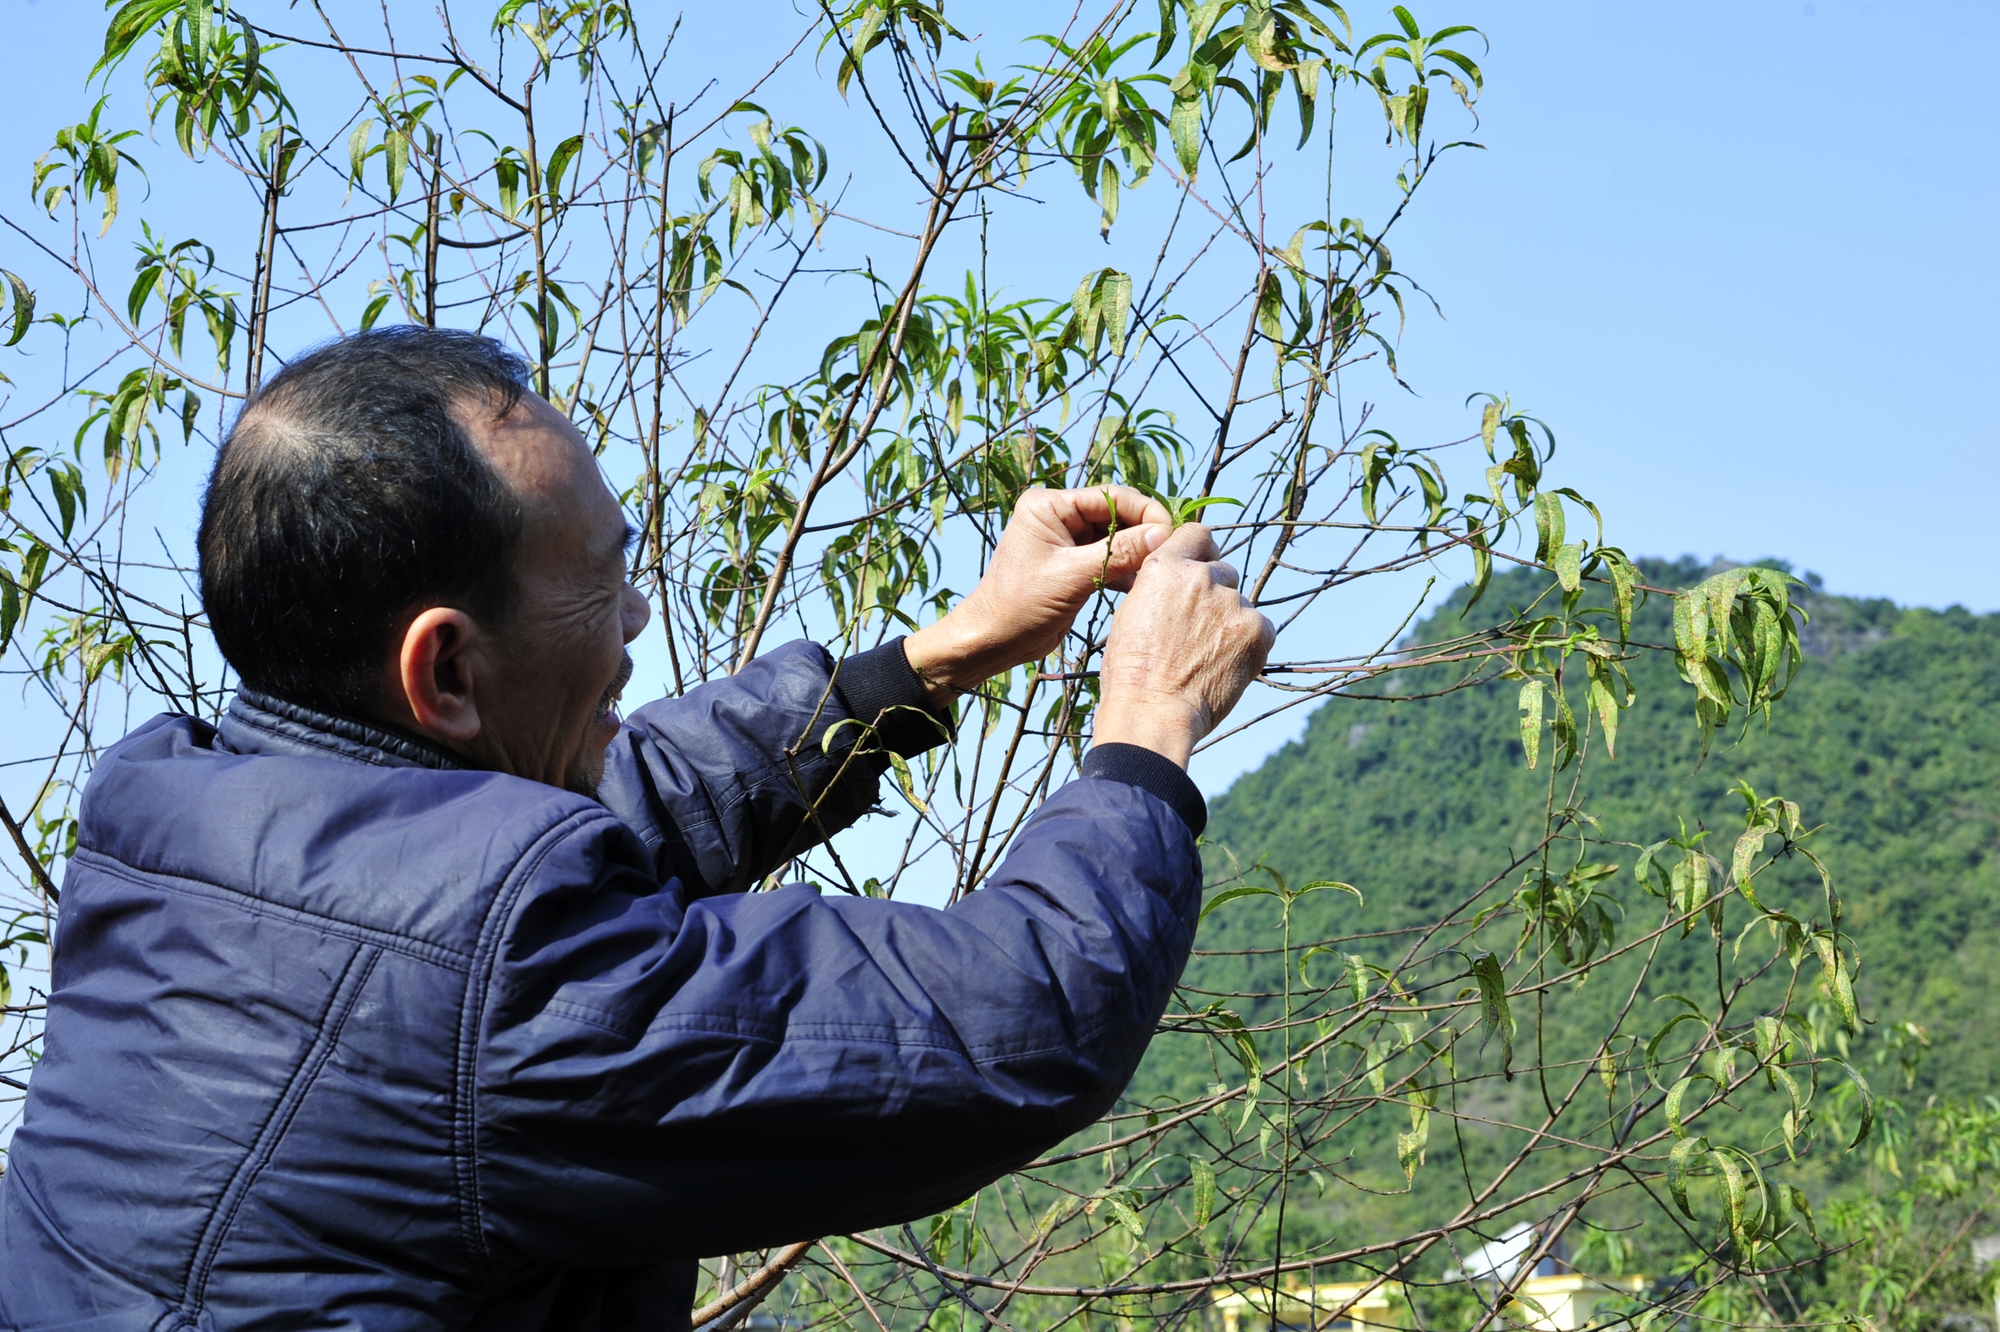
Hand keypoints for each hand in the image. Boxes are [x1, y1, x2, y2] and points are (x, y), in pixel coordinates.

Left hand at [903, 486, 1173, 701]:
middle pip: (1117, 515)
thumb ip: (1118, 553)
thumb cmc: (1019, 606)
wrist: (991, 641)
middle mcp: (1059, 516)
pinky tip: (1140, 585)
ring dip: (1137, 554)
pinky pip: (1109, 558)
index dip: (1146, 513)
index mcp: (1050, 505)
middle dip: (1144, 534)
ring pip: (1117, 538)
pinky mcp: (1073, 564)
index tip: (1172, 536)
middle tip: (1170, 557)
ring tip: (1158, 573)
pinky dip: (1125, 570)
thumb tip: (1164, 534)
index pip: (1112, 497)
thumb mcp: (1073, 577)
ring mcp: (1067, 540)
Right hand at [1090, 523, 1274, 767]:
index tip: (1200, 570)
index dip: (1200, 552)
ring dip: (1230, 620)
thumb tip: (1178, 581)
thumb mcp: (1131, 613)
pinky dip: (1249, 643)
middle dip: (1214, 594)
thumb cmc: (1131, 673)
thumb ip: (1160, 587)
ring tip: (1207, 655)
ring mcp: (1233, 603)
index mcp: (1164, 568)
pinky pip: (1262, 627)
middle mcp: (1201, 577)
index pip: (1197, 534)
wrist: (1153, 712)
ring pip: (1240, 602)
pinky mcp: (1258, 630)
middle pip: (1223, 571)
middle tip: (1198, 630)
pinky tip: (1225, 665)